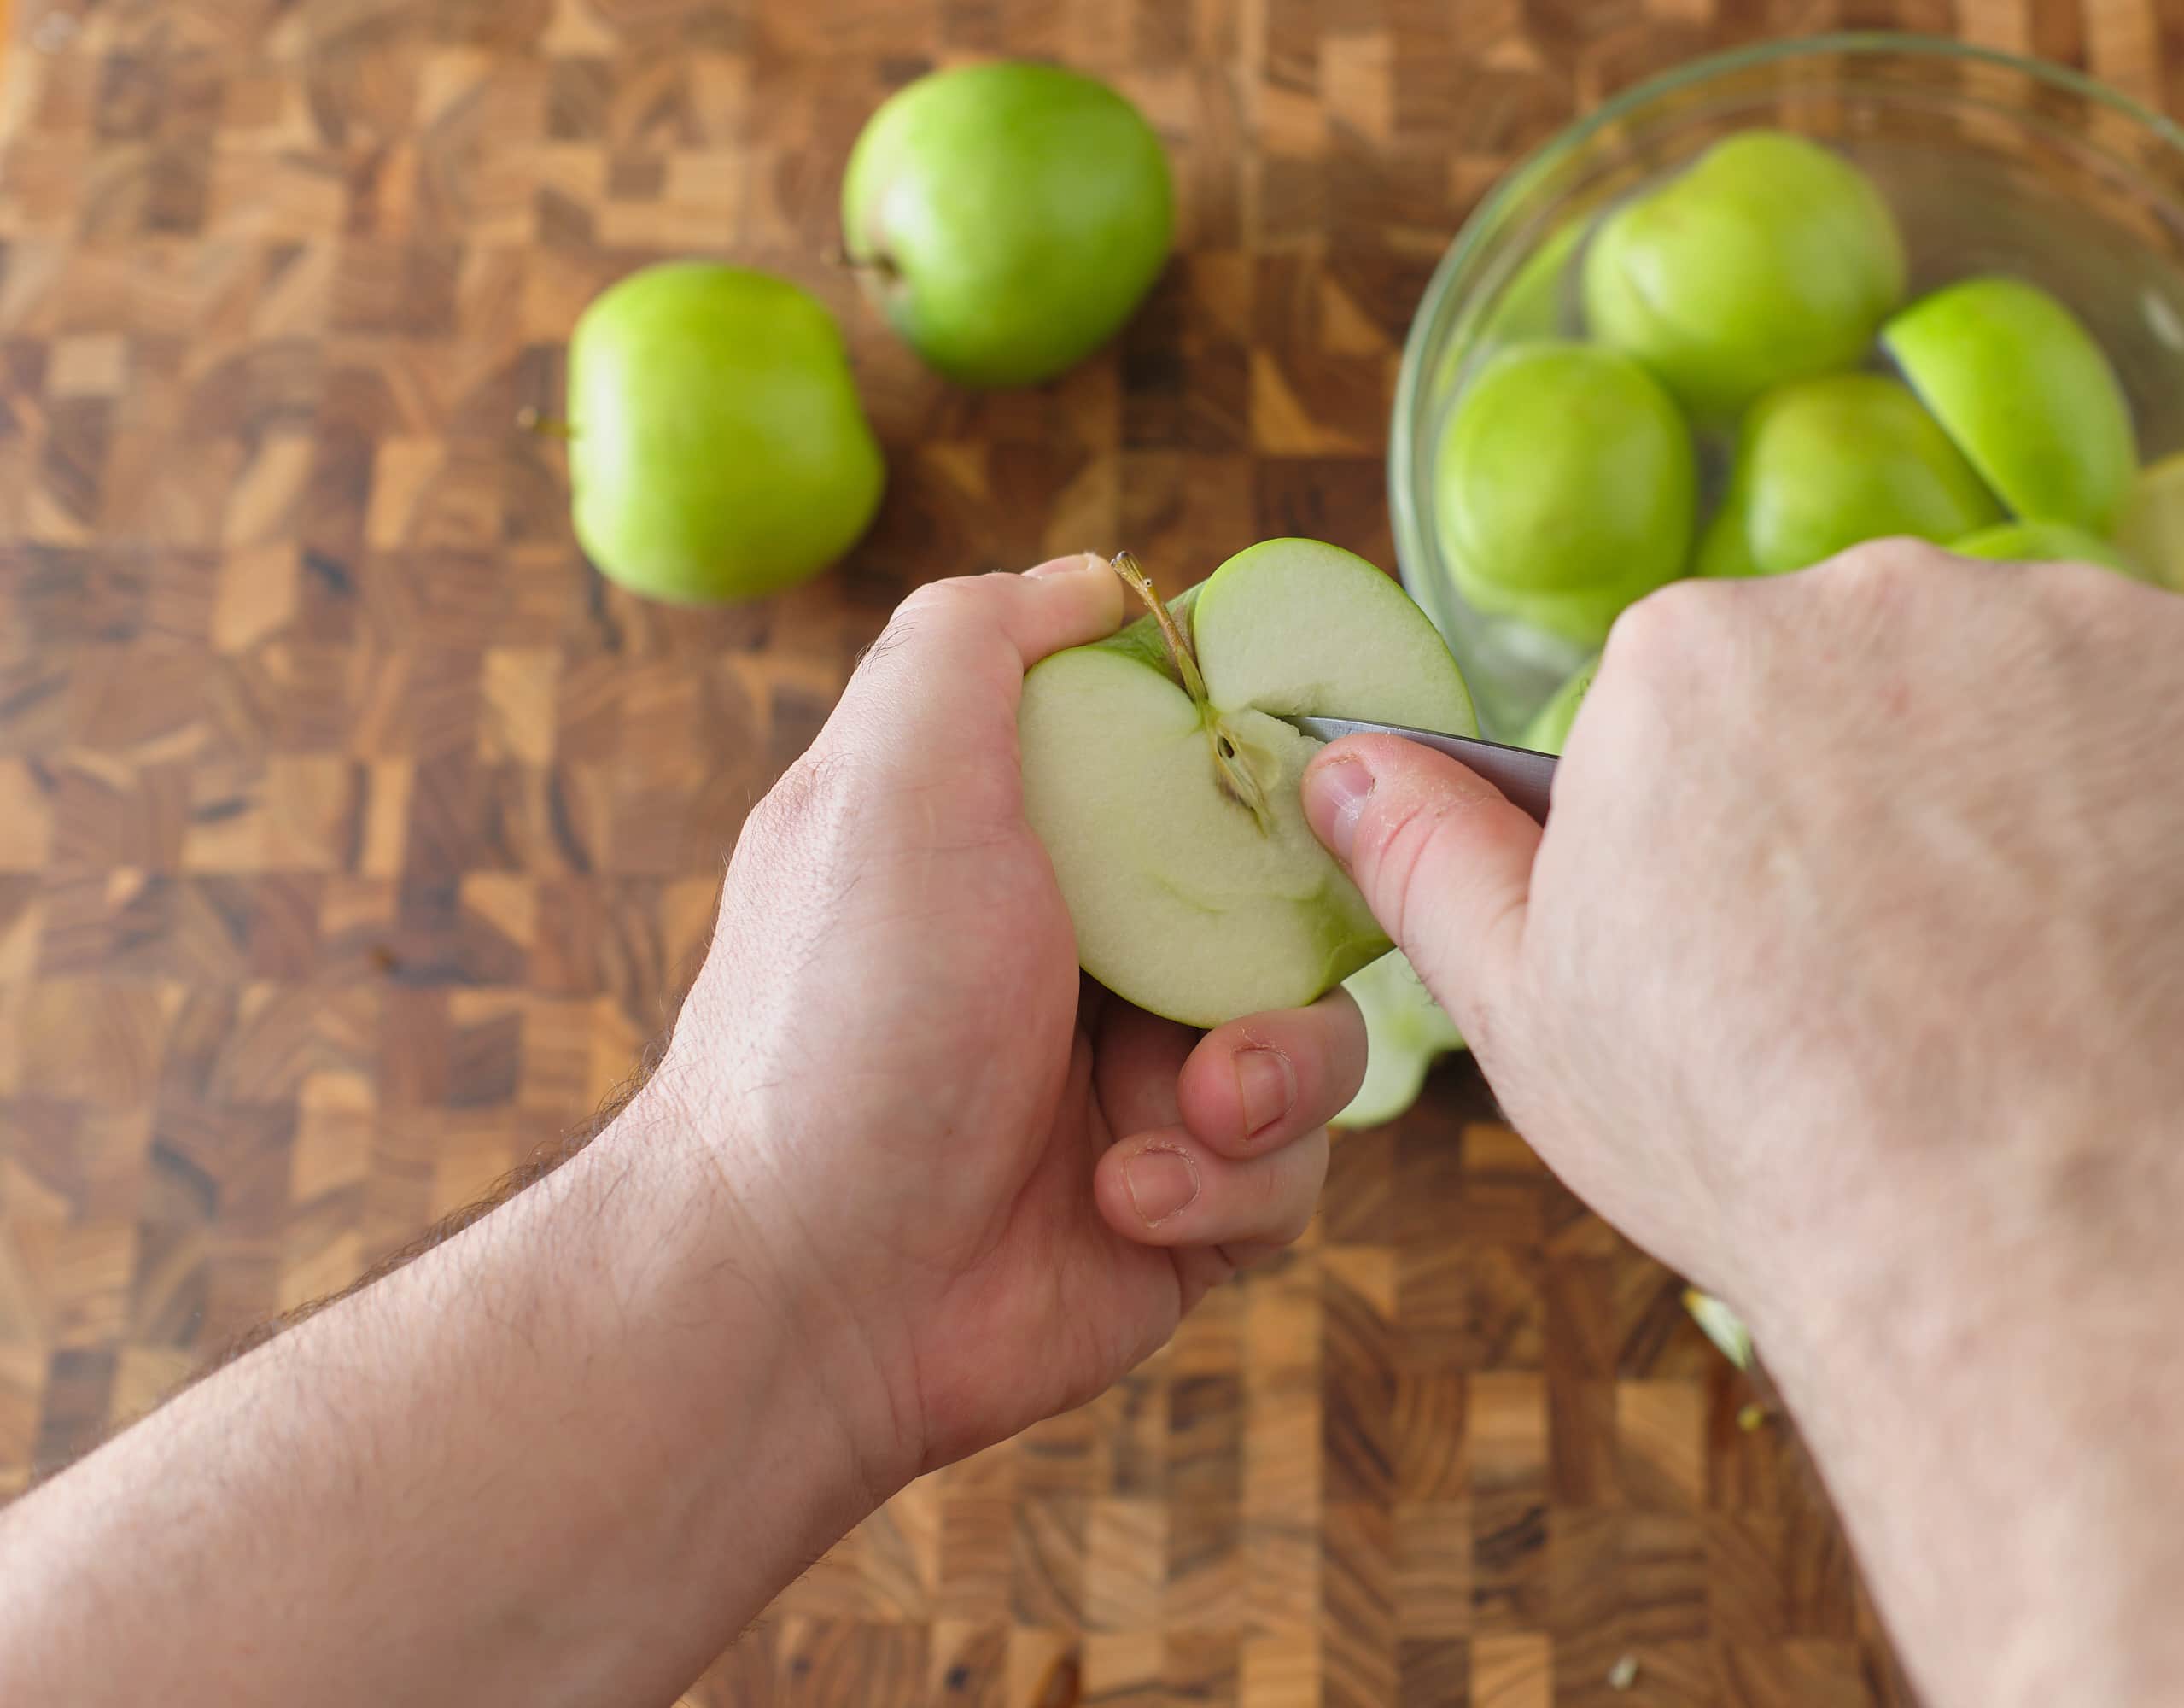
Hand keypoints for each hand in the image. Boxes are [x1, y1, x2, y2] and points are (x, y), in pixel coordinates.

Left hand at [644, 554, 1358, 1497]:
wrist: (810, 1286)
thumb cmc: (845, 1017)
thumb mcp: (890, 779)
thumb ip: (972, 641)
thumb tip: (1089, 581)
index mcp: (1031, 845)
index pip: (1195, 768)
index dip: (1262, 769)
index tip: (1293, 782)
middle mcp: (1093, 958)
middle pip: (1285, 908)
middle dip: (1281, 955)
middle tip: (1224, 993)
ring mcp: (1141, 1088)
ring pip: (1312, 1046)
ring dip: (1263, 1082)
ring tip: (1172, 1118)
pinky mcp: (1181, 1214)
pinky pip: (1288, 1176)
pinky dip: (1221, 1187)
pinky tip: (1121, 1200)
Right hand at [1301, 541, 2183, 1312]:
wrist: (2051, 1230)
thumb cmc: (1769, 1139)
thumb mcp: (1531, 1016)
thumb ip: (1427, 860)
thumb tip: (1341, 765)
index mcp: (1690, 662)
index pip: (1723, 719)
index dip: (1756, 854)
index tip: (1793, 962)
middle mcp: (1881, 596)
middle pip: (1887, 688)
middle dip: (1903, 807)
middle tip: (1927, 983)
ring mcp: (2084, 629)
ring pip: (2054, 704)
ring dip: (2053, 809)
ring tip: (2054, 986)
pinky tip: (2164, 957)